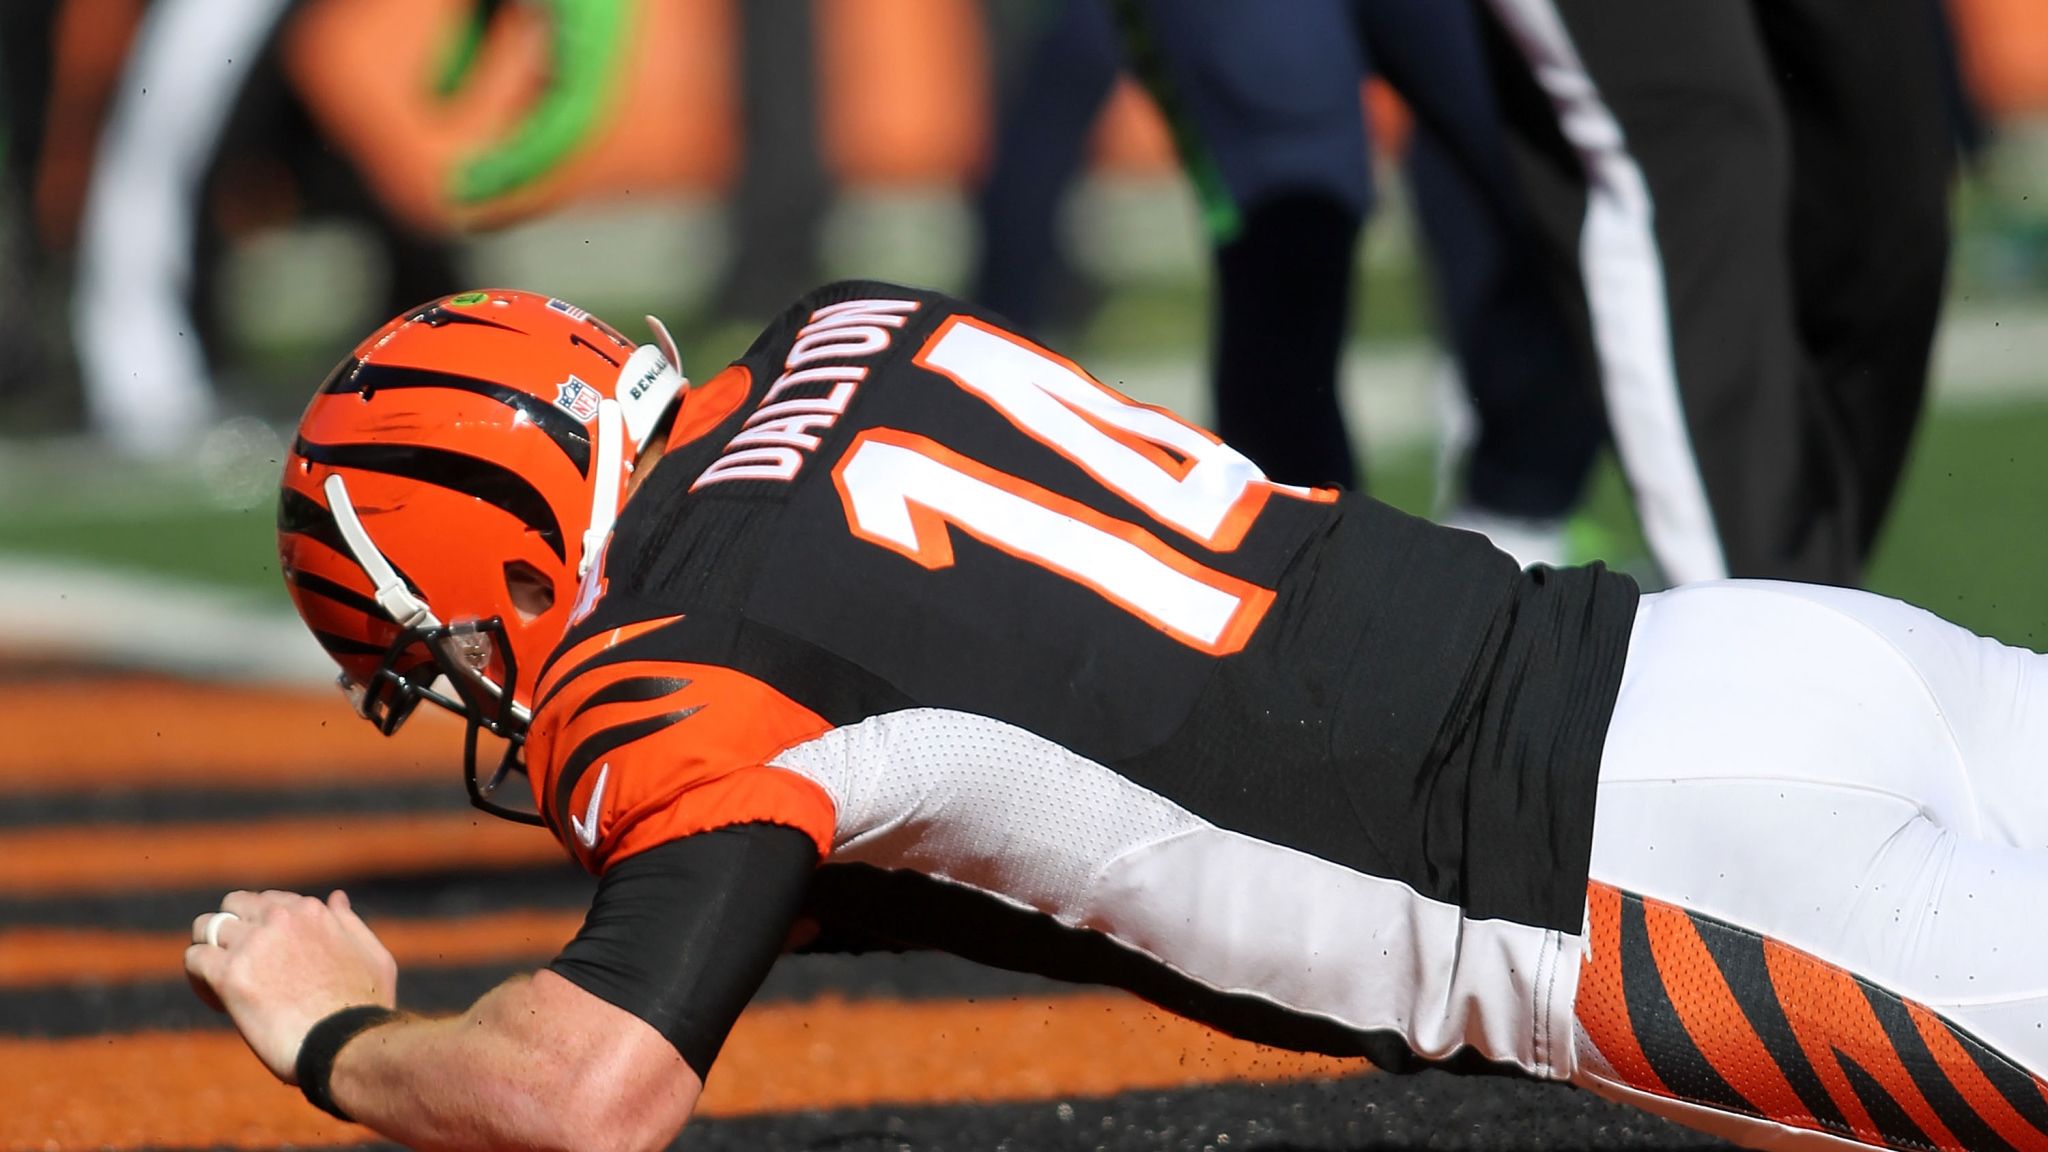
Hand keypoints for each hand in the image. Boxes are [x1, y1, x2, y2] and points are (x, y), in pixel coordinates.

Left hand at [185, 890, 397, 1082]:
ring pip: (205, 927)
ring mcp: (253, 943)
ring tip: (219, 982)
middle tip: (238, 965)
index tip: (269, 958)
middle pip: (233, 905)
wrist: (348, 1043)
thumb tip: (335, 898)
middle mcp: (279, 917)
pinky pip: (194, 960)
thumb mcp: (372, 956)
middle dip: (231, 929)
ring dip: (209, 950)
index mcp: (311, 911)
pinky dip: (198, 978)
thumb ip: (349, 924)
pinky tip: (218, 1000)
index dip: (264, 927)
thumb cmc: (365, 1008)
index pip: (268, 901)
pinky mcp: (230, 974)